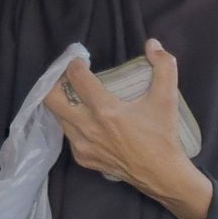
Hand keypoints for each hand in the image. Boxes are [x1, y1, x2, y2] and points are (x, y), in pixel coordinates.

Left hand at [45, 43, 211, 218]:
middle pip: (51, 99)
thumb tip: (152, 43)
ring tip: (74, 96)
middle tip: (67, 78)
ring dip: (62, 104)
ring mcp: (82, 145)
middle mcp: (87, 127)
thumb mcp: (167, 99)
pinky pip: (68, 135)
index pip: (76, 78)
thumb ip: (164, 67)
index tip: (78, 60)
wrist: (162, 175)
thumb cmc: (162, 136)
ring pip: (58, 117)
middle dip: (54, 83)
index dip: (73, 65)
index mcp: (105, 111)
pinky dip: (71, 124)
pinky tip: (83, 119)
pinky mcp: (82, 159)